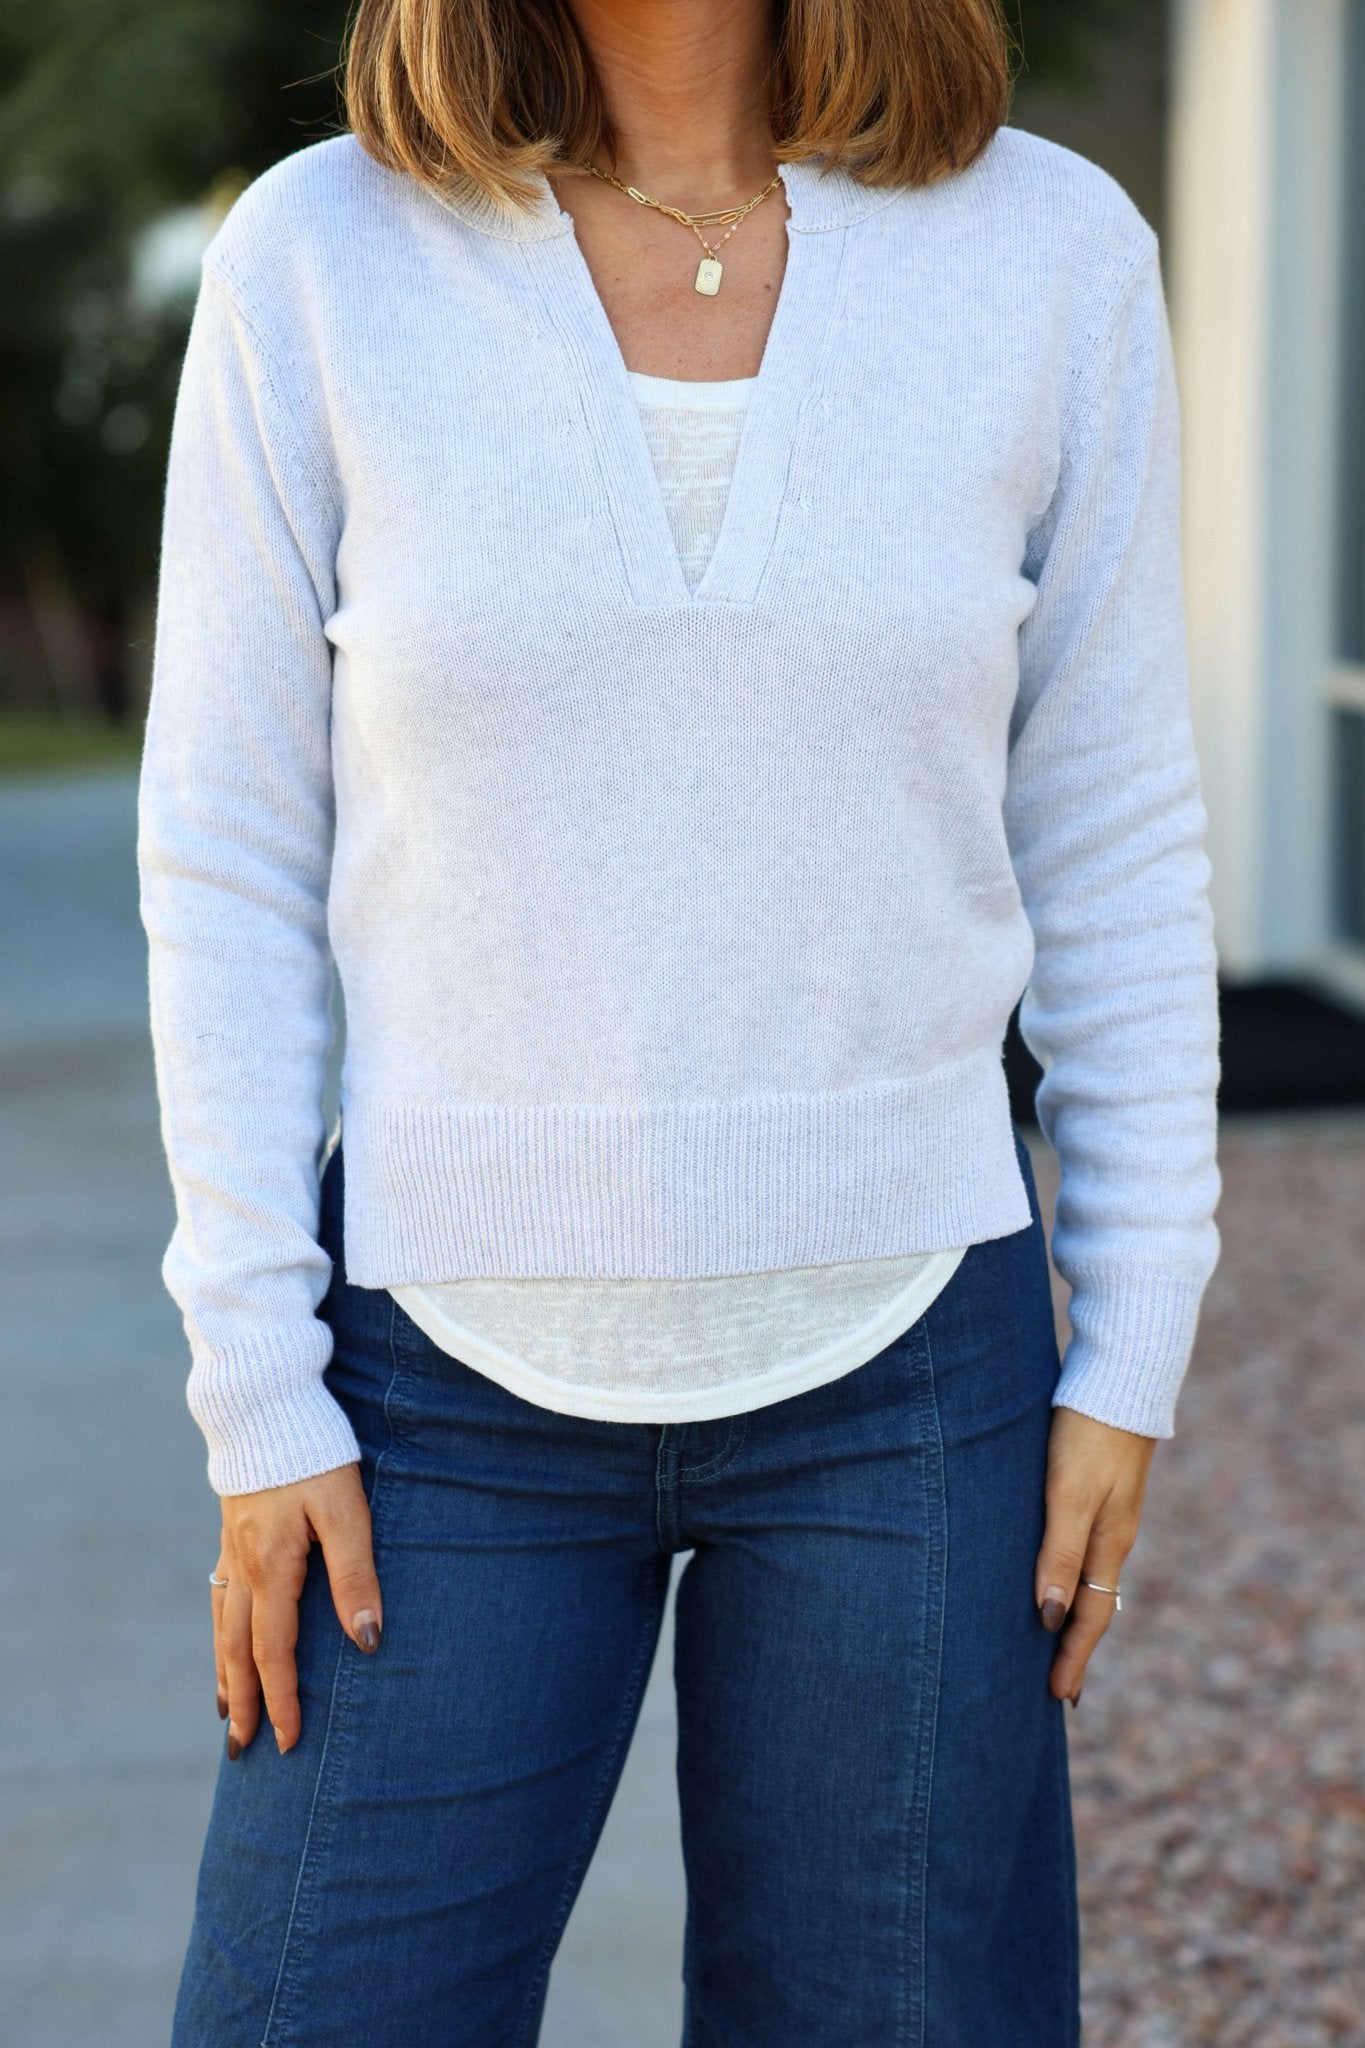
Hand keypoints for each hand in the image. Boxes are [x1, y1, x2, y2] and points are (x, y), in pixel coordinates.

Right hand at [210, 1460, 381, 1757]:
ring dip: (225, 1673)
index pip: (274, 1652)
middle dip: (243, 1702)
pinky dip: (220, 1633)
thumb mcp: (346, 1511)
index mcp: (272, 1568)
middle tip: (242, 1750)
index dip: (282, 1700)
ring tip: (225, 1712)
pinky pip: (220, 1599)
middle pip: (238, 1650)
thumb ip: (355, 1576)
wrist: (265, 1401)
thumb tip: (367, 1641)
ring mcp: (232, 1549)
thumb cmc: (313, 1452)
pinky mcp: (233, 1531)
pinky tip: (225, 1640)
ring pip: (223, 1627)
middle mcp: (244, 1566)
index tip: (288, 1742)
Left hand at [1035, 1406, 1156, 1705]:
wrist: (1120, 1376)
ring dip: (1070, 1612)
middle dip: (1073, 1647)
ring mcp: (1106, 1512)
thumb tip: (1048, 1617)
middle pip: (1092, 1604)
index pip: (1091, 1616)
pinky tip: (1052, 1572)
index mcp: (1108, 1543)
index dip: (1073, 1658)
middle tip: (1056, 1688)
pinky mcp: (1096, 1489)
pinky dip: (1067, 1576)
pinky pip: (1080, 1549)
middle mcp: (1111, 1535)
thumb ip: (1058, 1552)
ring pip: (1086, 1577)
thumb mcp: (1068, 1494)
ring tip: (1049, 1642)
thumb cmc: (1088, 1433)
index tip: (1058, 1700)